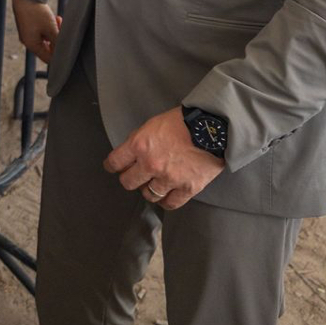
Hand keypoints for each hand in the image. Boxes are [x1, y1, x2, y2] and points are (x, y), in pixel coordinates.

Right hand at [12, 0, 59, 63]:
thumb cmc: (37, 12)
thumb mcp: (51, 28)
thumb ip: (58, 42)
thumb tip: (64, 51)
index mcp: (32, 45)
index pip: (49, 58)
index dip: (60, 55)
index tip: (68, 46)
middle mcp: (29, 42)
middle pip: (48, 49)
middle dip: (58, 40)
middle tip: (63, 28)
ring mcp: (28, 34)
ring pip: (47, 39)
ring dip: (55, 32)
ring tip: (59, 20)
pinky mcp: (29, 27)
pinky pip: (42, 32)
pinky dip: (49, 28)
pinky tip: (54, 18)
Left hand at [104, 108, 224, 210]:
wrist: (213, 128)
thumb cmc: (184, 122)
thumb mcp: (153, 124)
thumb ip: (140, 140)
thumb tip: (132, 153)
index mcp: (139, 145)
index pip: (115, 162)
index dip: (112, 166)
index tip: (114, 167)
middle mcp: (150, 164)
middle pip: (128, 182)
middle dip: (129, 178)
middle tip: (135, 176)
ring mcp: (168, 178)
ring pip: (148, 194)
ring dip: (149, 189)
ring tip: (153, 184)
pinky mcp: (187, 188)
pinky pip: (170, 203)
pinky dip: (166, 201)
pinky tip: (166, 196)